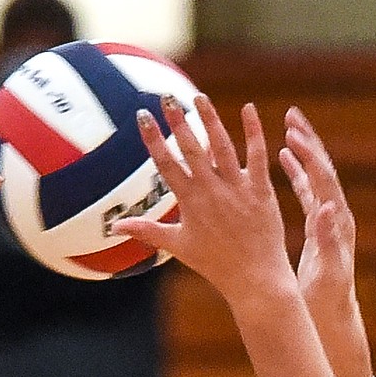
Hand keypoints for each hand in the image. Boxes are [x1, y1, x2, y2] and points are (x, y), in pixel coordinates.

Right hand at [112, 97, 294, 309]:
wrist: (255, 280)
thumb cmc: (216, 265)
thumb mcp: (178, 247)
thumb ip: (147, 231)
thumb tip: (115, 228)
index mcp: (191, 203)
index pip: (167, 164)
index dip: (154, 138)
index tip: (143, 115)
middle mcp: (212, 192)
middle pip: (192, 150)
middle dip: (178, 121)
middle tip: (166, 96)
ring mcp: (237, 189)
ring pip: (222, 147)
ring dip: (210, 119)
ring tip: (199, 97)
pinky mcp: (261, 190)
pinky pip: (257, 156)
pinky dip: (254, 132)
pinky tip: (249, 108)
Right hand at [279, 107, 371, 376]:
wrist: (333, 317)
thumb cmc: (328, 300)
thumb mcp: (327, 271)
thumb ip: (327, 240)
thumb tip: (326, 208)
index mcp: (337, 224)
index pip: (324, 180)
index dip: (309, 154)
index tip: (293, 131)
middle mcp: (335, 216)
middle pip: (323, 169)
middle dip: (308, 141)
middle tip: (292, 114)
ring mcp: (328, 220)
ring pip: (315, 176)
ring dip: (303, 151)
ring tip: (288, 126)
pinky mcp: (319, 227)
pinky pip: (308, 191)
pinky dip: (297, 172)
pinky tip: (282, 156)